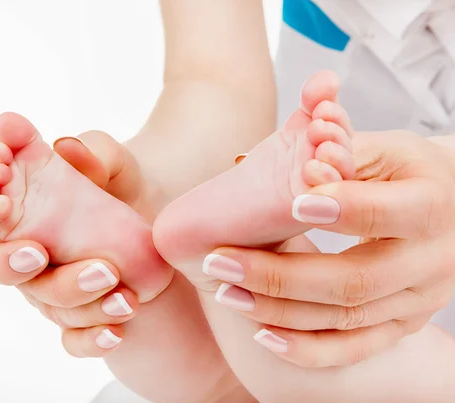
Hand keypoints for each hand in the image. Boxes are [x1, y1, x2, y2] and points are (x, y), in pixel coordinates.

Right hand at [0, 127, 139, 356]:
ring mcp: (52, 286)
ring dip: (73, 293)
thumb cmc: (119, 183)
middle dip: (10, 263)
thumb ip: (89, 150)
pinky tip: (117, 330)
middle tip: (39, 252)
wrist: (158, 214)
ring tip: (110, 274)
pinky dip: (93, 338)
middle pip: (0, 269)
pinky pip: (75, 339)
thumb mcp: (111, 159)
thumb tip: (66, 147)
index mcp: (22, 206)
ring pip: (47, 304)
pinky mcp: (81, 314)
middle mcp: (28, 251)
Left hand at [206, 130, 454, 366]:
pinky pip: (355, 348)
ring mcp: (419, 300)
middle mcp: (433, 261)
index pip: (387, 213)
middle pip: (354, 280)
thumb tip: (310, 144)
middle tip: (220, 263)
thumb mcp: (385, 148)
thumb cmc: (404, 171)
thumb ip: (343, 146)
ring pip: (346, 319)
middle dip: (279, 275)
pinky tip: (263, 335)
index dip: (341, 210)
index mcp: (432, 205)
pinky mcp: (404, 324)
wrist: (448, 208)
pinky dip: (308, 348)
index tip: (291, 206)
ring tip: (226, 292)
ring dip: (279, 310)